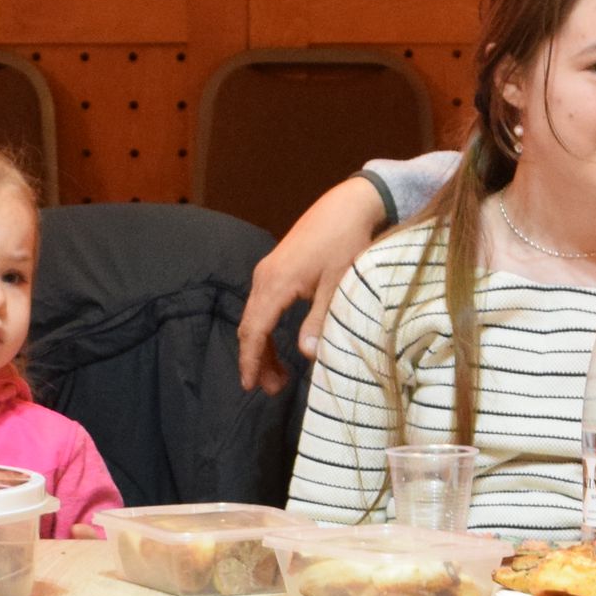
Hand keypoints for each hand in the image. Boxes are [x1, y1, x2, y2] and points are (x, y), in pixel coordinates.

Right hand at [235, 175, 392, 392]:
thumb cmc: (345, 242)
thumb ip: (320, 321)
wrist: (346, 206)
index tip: (249, 385)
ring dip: (263, 347)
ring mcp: (268, 271)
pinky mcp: (276, 269)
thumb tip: (307, 356)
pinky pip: (263, 306)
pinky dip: (267, 329)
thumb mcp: (338, 286)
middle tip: (270, 389)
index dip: (251, 360)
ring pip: (256, 317)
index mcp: (276, 283)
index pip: (255, 331)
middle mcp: (265, 277)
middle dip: (256, 360)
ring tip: (277, 376)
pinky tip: (280, 346)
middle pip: (250, 327)